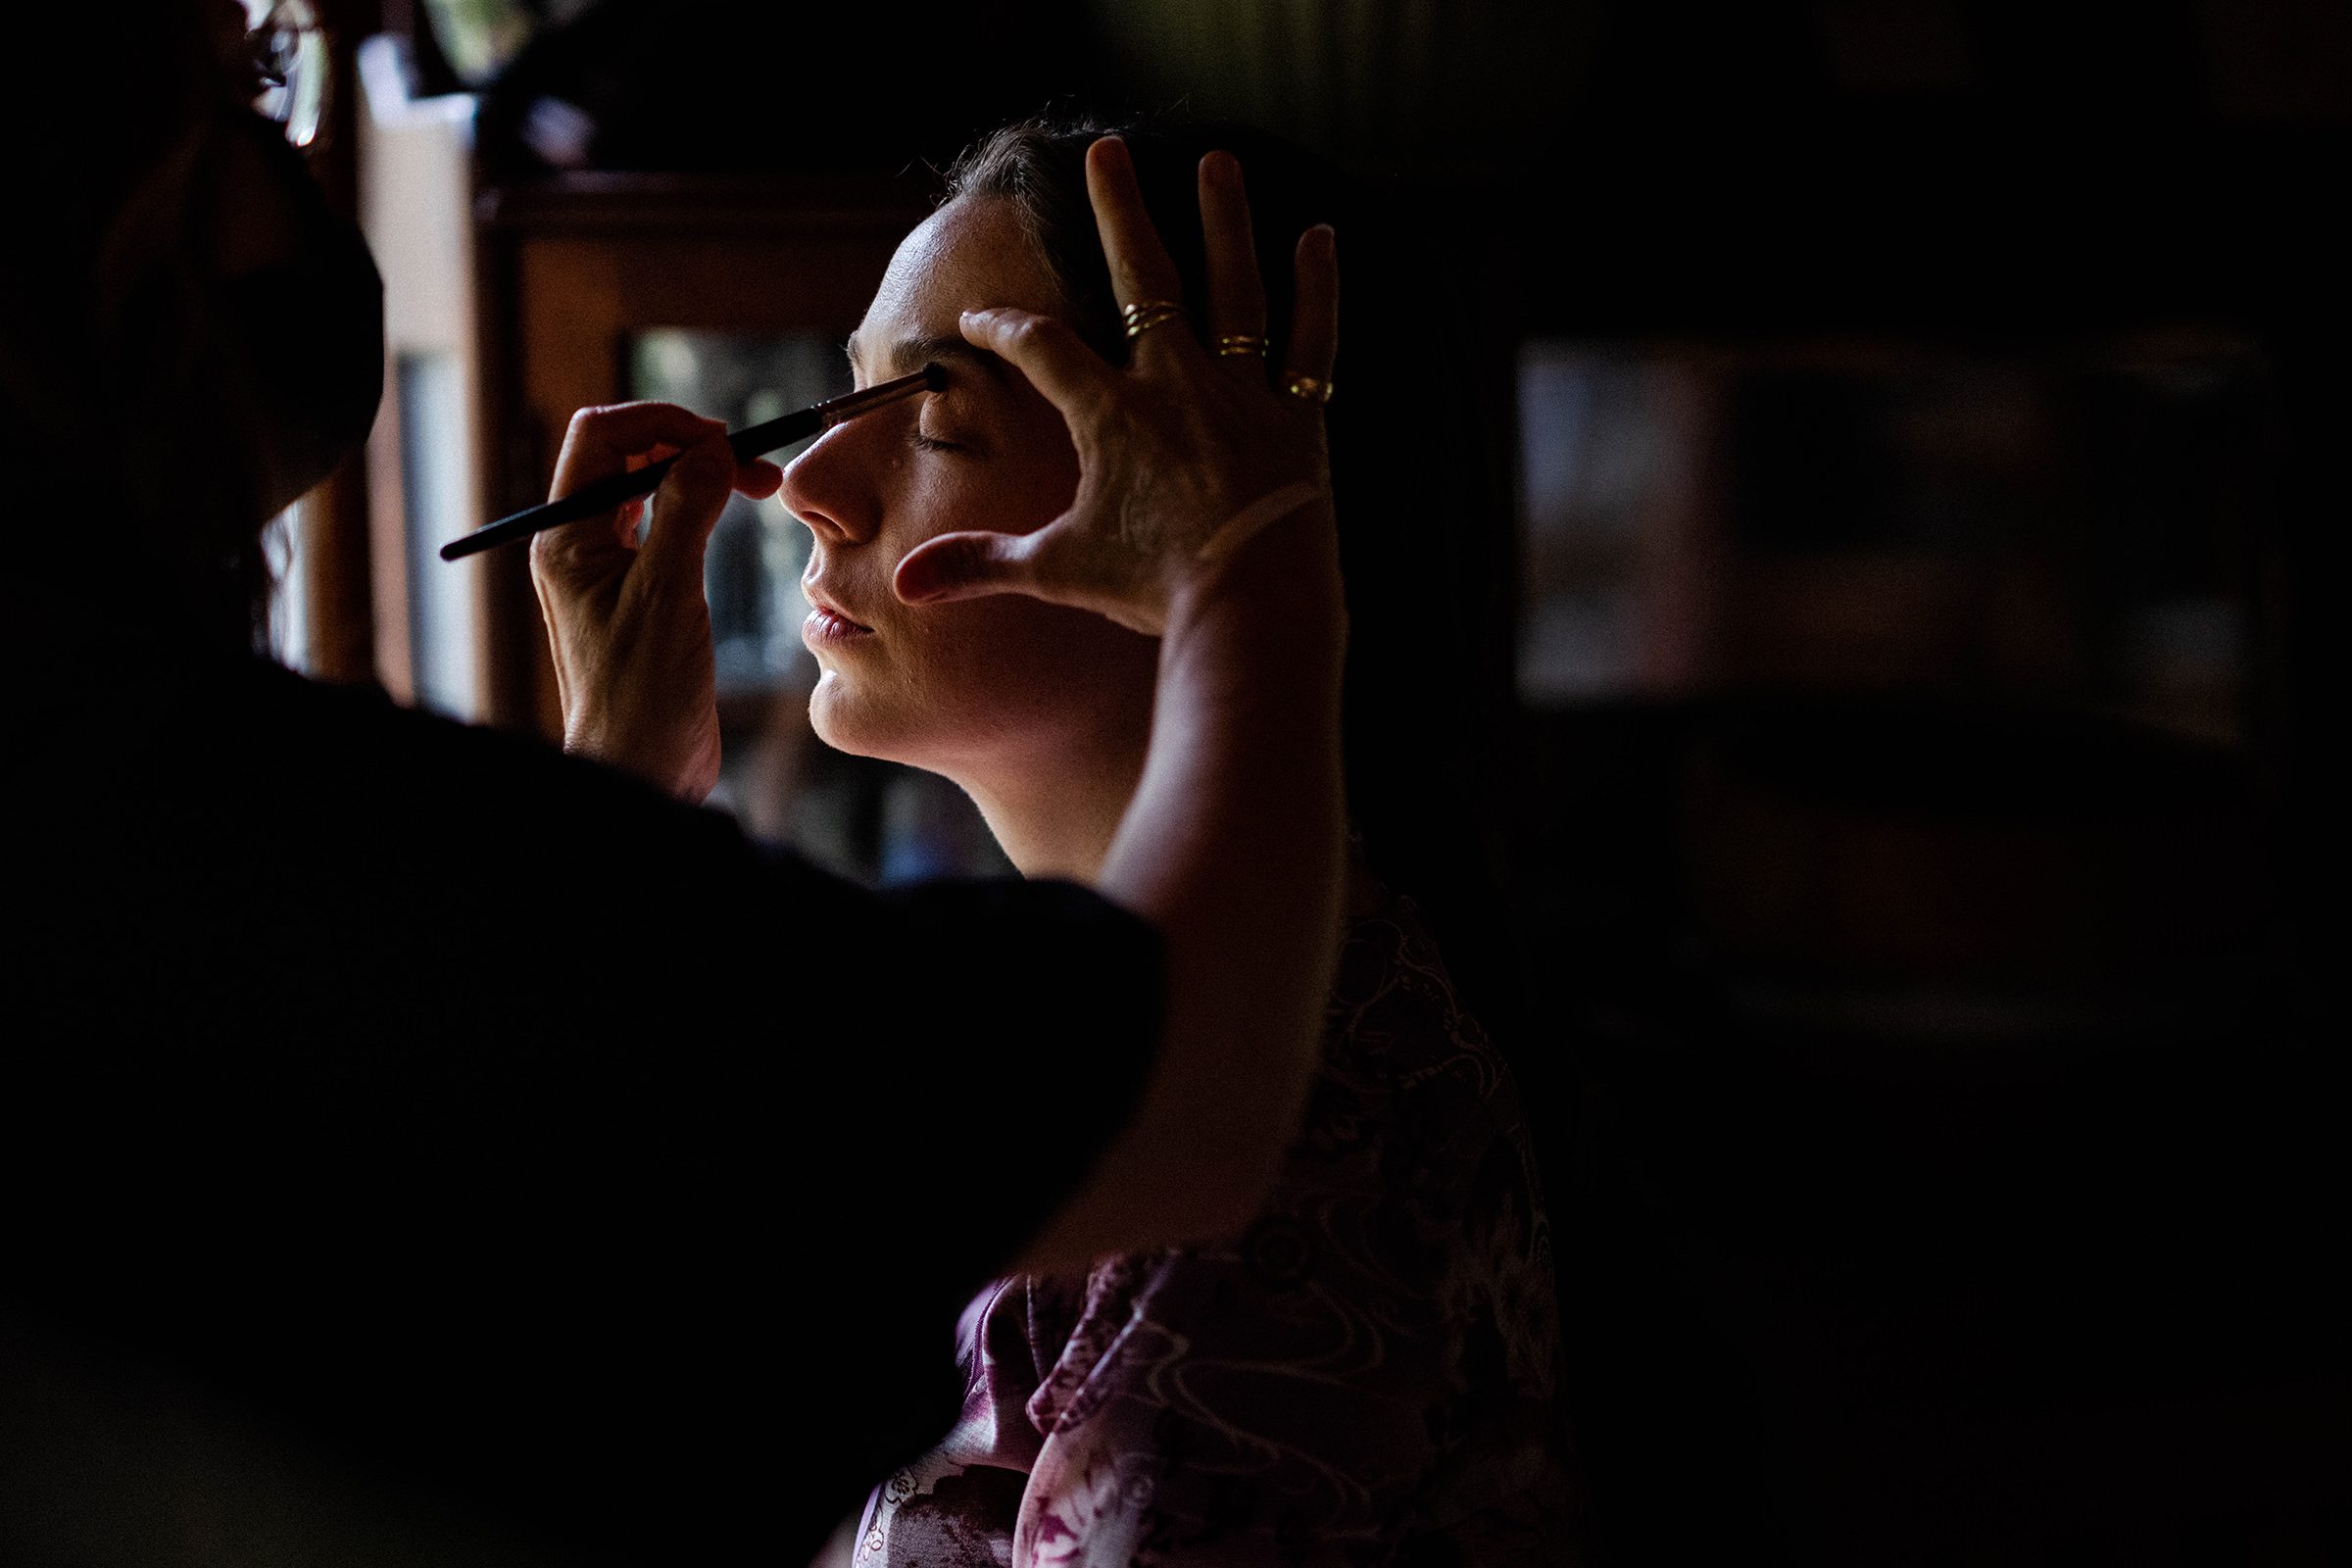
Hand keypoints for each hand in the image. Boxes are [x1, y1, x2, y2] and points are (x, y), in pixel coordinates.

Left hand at [528, 403, 782, 801]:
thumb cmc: (641, 692)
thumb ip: (688, 511)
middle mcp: (581, 547)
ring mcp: (611, 570)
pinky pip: (669, 527)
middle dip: (692, 447)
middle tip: (757, 467)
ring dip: (703, 476)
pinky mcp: (642, 595)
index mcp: (567, 538)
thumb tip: (711, 447)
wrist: (643, 767)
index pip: (602, 437)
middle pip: (630, 458)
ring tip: (762, 486)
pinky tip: (737, 519)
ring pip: (653, 490)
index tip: (722, 439)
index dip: (662, 424)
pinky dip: (705, 511)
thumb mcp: (669, 593)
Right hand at [891, 137, 1340, 636]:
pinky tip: (1320, 238)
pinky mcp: (1297, 417)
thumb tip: (903, 584)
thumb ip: (982, 567)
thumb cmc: (1155, 589)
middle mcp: (1175, 385)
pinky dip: (1317, 288)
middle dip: (1117, 211)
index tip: (979, 320)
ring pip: (1232, 288)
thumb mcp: (1060, 571)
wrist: (1252, 606)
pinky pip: (1311, 339)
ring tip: (1216, 164)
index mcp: (1111, 414)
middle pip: (1143, 276)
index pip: (1042, 348)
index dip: (1003, 329)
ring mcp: (1240, 394)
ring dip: (1223, 222)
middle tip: (1106, 152)